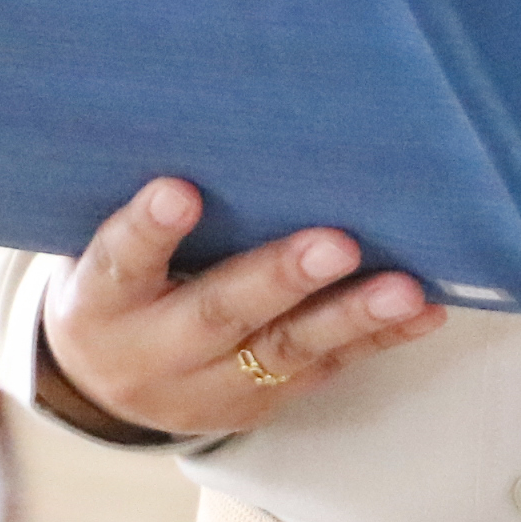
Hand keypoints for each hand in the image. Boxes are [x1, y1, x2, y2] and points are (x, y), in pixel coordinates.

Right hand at [42, 178, 444, 439]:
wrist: (100, 383)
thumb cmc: (119, 278)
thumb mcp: (106, 247)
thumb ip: (150, 208)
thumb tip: (229, 115)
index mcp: (101, 300)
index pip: (119, 261)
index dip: (149, 228)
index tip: (180, 189)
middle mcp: (148, 353)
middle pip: (217, 313)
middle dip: (280, 279)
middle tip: (336, 245)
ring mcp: (203, 389)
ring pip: (282, 351)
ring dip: (349, 316)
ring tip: (402, 289)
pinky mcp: (251, 406)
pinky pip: (319, 371)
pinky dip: (374, 340)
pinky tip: (420, 311)